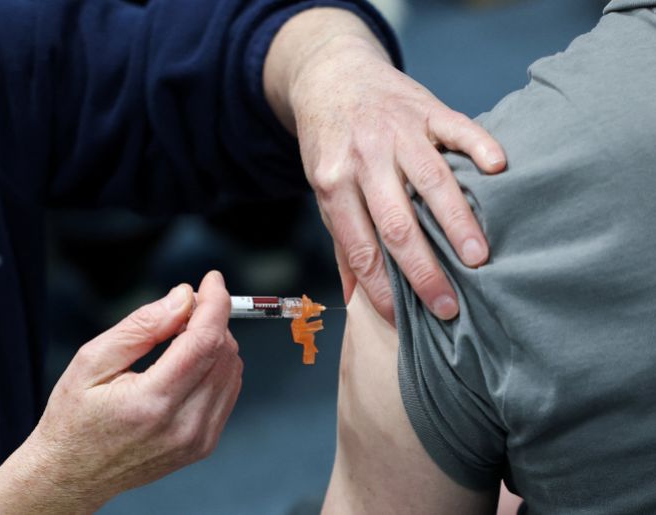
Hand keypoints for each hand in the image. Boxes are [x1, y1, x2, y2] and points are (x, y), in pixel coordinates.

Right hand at [28, 271, 241, 510]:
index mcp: (152, 402)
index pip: (205, 341)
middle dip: (211, 319)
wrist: (71, 476)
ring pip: (232, 369)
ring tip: (178, 338)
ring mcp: (198, 439)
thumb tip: (183, 297)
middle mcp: (183, 424)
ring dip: (215, 342)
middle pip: (224, 352)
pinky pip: (228, 390)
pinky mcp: (204, 445)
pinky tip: (187, 362)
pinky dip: (216, 366)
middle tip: (182, 309)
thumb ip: (141, 326)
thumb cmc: (74, 418)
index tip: (212, 279)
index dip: (215, 302)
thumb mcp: (92, 360)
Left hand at [264, 8, 505, 321]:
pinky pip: (457, 127)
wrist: (332, 75)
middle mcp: (364, 159)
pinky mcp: (425, 108)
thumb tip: (352, 296)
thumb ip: (342, 239)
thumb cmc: (329, 144)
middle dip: (423, 270)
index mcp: (334, 184)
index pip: (360, 246)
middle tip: (448, 306)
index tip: (403, 319)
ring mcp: (397, 132)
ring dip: (456, 221)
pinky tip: (498, 169)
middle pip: (396, 223)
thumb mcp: (323, 188)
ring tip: (479, 258)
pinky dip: (479, 146)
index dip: (380, 286)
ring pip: (430, 181)